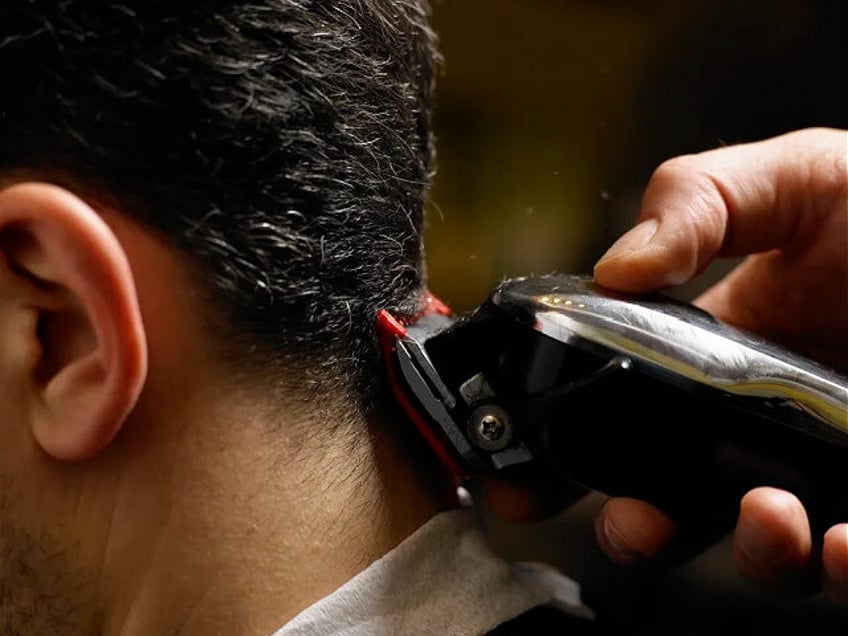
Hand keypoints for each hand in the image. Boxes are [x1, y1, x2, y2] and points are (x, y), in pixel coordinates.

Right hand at [592, 127, 847, 602]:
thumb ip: (692, 205)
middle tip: (633, 521)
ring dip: (751, 553)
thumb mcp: (784, 180)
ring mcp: (826, 465)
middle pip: (675, 506)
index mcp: (713, 357)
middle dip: (634, 530)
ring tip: (768, 514)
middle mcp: (758, 423)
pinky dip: (841, 571)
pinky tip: (847, 543)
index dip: (563, 461)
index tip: (527, 482)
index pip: (619, 421)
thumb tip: (613, 269)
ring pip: (766, 551)